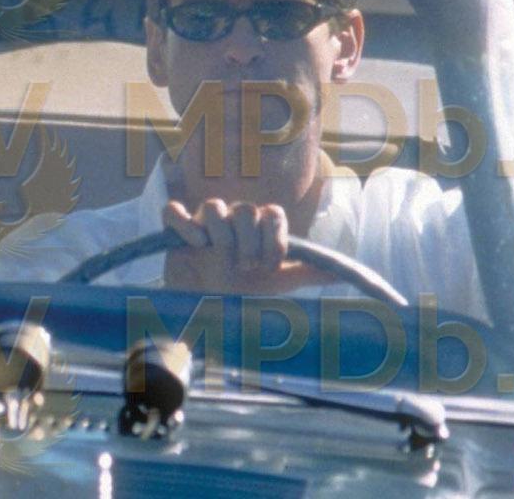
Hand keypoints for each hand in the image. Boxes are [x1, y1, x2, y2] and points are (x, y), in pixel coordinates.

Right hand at [161, 199, 321, 294]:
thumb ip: (307, 273)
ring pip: (214, 207)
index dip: (274, 239)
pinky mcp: (175, 229)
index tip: (269, 266)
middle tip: (245, 267)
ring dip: (222, 236)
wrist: (204, 306)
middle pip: (246, 209)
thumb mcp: (278, 283)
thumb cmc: (243, 290)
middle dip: (249, 242)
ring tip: (221, 261)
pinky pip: (174, 212)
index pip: (273, 214)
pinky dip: (184, 225)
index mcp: (257, 226)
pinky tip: (195, 245)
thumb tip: (340, 274)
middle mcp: (232, 218)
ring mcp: (202, 222)